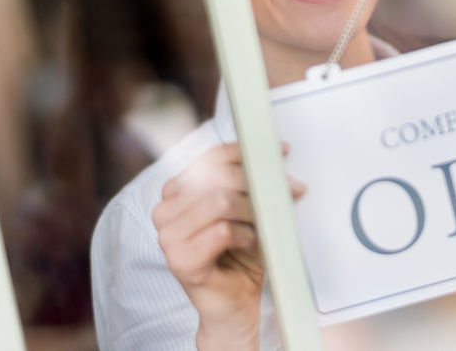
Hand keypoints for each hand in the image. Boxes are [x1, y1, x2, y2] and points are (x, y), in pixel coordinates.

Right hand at [153, 143, 305, 349]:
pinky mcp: (179, 260)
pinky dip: (247, 236)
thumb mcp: (247, 208)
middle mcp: (165, 210)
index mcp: (176, 191)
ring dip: (254, 212)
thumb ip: (251, 182)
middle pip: (218, 177)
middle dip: (259, 183)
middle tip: (290, 191)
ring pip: (221, 201)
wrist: (237, 303)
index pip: (211, 158)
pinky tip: (252, 245)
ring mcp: (168, 236)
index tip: (280, 151)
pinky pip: (223, 231)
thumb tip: (277, 157)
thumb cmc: (242, 254)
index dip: (248, 152)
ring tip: (266, 225)